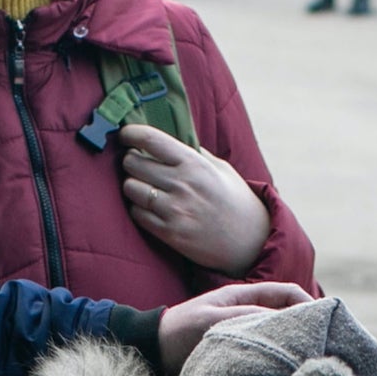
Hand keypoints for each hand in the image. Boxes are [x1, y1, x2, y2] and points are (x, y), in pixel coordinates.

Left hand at [118, 126, 272, 276]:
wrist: (250, 241)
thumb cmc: (235, 201)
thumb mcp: (220, 168)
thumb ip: (193, 153)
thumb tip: (167, 140)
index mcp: (194, 163)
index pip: (150, 139)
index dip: (130, 134)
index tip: (125, 135)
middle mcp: (182, 184)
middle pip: (133, 163)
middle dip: (131, 162)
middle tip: (137, 165)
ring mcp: (174, 210)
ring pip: (131, 188)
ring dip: (132, 186)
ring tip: (143, 187)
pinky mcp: (170, 233)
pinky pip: (137, 214)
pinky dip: (138, 209)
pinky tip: (149, 207)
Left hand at [154, 280, 312, 373]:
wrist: (152, 352)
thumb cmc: (178, 332)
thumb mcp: (214, 321)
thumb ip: (248, 318)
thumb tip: (285, 323)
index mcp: (243, 296)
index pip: (287, 293)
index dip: (309, 303)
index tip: (324, 320)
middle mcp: (247, 313)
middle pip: (288, 315)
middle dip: (307, 326)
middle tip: (324, 345)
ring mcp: (243, 332)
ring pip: (278, 335)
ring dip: (293, 345)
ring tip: (309, 362)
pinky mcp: (238, 352)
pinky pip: (264, 353)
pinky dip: (278, 360)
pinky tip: (287, 374)